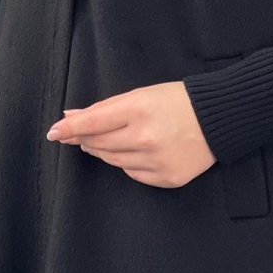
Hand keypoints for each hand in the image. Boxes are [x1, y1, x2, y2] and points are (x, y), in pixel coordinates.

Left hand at [46, 81, 216, 187]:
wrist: (218, 118)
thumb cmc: (178, 100)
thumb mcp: (142, 94)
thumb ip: (107, 107)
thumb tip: (72, 117)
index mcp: (139, 110)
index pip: (93, 122)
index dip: (70, 128)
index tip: (53, 132)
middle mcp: (145, 138)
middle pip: (100, 144)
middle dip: (85, 139)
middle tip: (77, 135)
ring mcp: (156, 161)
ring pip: (114, 161)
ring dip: (105, 151)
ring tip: (106, 140)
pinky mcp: (166, 178)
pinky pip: (133, 174)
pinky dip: (128, 163)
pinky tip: (133, 152)